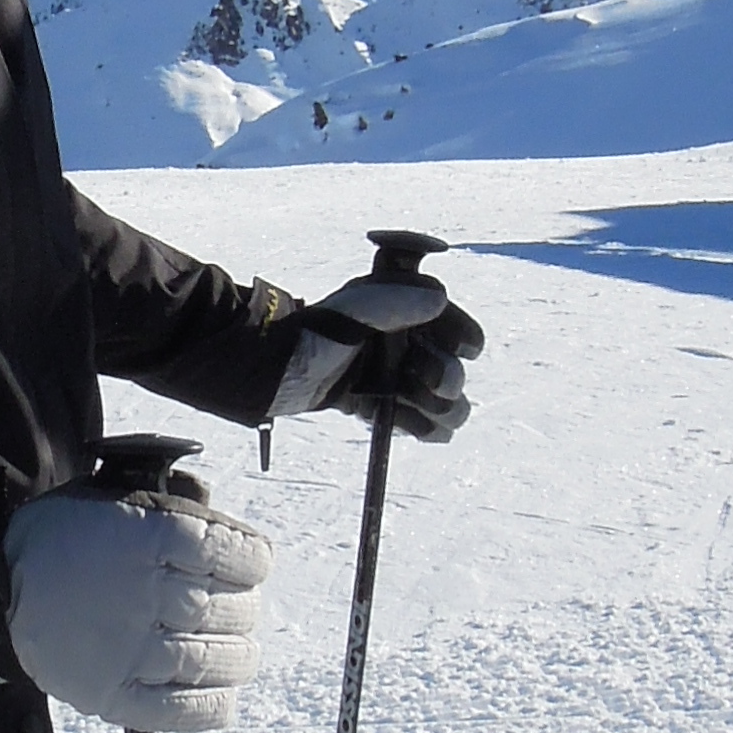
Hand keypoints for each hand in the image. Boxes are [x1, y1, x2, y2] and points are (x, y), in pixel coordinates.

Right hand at [0, 480, 272, 732]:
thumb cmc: (60, 543)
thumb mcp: (109, 500)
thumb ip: (168, 508)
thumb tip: (226, 534)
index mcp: (146, 535)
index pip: (235, 553)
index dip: (254, 561)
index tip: (251, 566)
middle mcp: (144, 591)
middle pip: (232, 608)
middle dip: (244, 608)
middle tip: (234, 608)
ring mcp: (130, 648)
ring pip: (217, 658)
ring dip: (238, 654)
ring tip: (233, 649)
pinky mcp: (113, 694)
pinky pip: (184, 708)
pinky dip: (214, 704)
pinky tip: (222, 693)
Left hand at [272, 271, 482, 442]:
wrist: (263, 374)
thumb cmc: (305, 337)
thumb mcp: (350, 314)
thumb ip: (392, 303)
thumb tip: (438, 298)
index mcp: (391, 307)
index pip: (444, 317)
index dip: (461, 332)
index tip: (470, 349)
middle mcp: (392, 339)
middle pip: (444, 362)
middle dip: (448, 377)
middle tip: (433, 387)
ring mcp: (382, 372)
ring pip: (432, 396)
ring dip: (443, 409)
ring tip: (436, 421)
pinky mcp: (369, 401)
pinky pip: (406, 417)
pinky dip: (420, 427)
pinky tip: (426, 434)